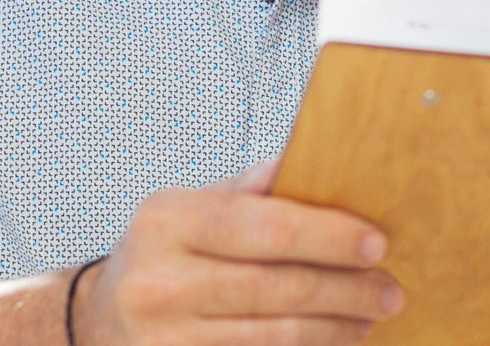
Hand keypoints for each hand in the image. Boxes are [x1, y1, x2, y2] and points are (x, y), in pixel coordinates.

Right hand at [76, 159, 403, 344]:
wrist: (99, 323)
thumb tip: (304, 162)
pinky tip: (333, 338)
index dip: (329, 236)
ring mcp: (166, 338)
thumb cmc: (158, 256)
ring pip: (276, 335)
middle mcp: (161, 282)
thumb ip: (245, 192)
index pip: (265, 226)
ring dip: (336, 326)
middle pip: (279, 288)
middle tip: (390, 289)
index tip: (376, 243)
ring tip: (370, 314)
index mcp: (167, 221)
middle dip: (346, 289)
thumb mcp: (187, 209)